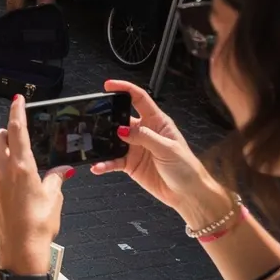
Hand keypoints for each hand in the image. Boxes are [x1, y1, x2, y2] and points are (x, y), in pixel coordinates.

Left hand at [0, 95, 69, 272]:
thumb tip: (62, 170)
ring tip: (20, 166)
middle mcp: (2, 171)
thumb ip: (56, 179)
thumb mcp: (53, 198)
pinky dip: (1, 173)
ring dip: (2, 153)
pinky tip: (15, 186)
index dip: (17, 111)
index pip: (17, 130)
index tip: (17, 99)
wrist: (20, 251)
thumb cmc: (38, 225)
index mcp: (21, 167)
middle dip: (5, 131)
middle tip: (18, 137)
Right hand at [91, 80, 232, 227]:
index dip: (124, 89)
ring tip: (92, 145)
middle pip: (121, 118)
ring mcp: (135, 148)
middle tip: (94, 119)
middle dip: (106, 117)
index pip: (139, 99)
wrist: (187, 194)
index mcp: (157, 122)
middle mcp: (144, 132)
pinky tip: (98, 166)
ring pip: (113, 140)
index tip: (109, 85)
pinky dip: (104, 163)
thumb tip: (123, 130)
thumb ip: (144, 137)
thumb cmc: (186, 168)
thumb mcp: (167, 148)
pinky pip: (112, 161)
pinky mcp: (130, 164)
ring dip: (102, 143)